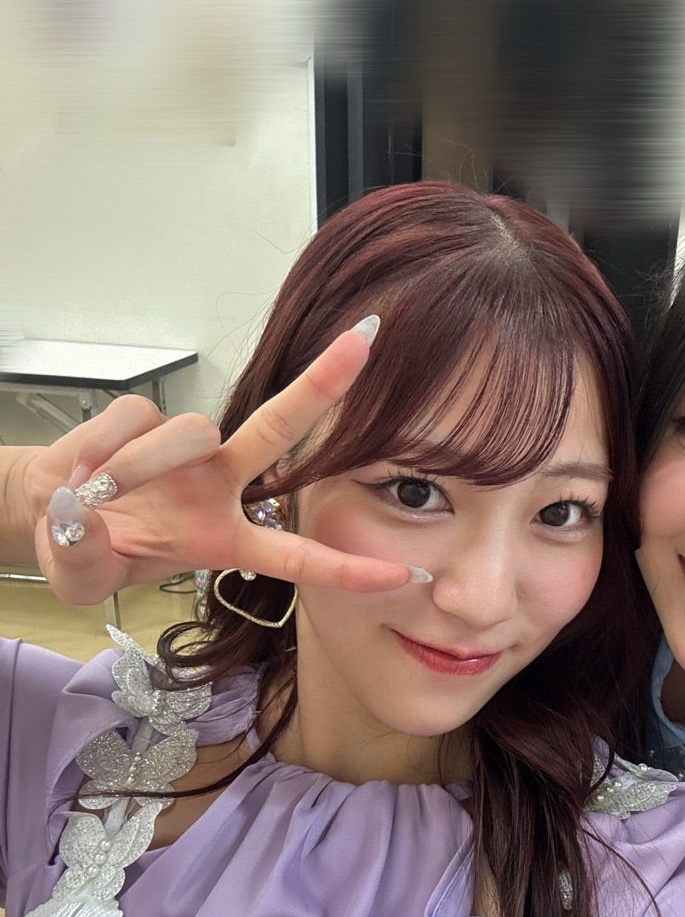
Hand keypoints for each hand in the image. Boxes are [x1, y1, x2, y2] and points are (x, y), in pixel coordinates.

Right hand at [24, 327, 419, 605]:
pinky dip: (101, 445)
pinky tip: (78, 472)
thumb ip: (83, 555)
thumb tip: (80, 509)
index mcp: (225, 539)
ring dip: (138, 464)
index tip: (405, 574)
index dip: (349, 570)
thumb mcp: (80, 575)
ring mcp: (187, 448)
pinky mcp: (146, 415)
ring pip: (188, 431)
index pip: (299, 557)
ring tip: (95, 494)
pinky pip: (134, 418)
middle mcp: (219, 485)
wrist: (47, 507)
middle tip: (364, 341)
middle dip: (321, 384)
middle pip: (279, 430)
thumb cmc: (87, 548)